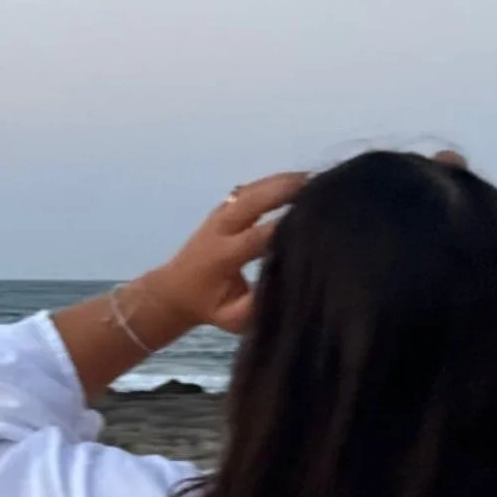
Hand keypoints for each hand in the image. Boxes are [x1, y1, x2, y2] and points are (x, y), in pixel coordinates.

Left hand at [147, 172, 307, 335]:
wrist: (174, 291)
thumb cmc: (209, 308)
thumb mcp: (232, 318)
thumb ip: (258, 305)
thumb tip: (287, 290)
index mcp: (222, 255)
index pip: (257, 236)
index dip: (285, 227)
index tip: (316, 222)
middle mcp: (220, 228)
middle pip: (253, 200)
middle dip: (286, 191)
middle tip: (321, 187)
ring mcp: (219, 215)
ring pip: (252, 190)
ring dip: (283, 182)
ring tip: (318, 179)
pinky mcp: (222, 209)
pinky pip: (250, 190)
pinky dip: (274, 182)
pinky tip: (298, 181)